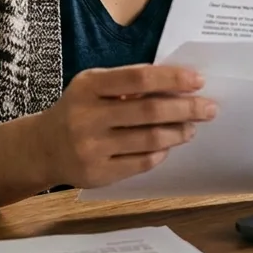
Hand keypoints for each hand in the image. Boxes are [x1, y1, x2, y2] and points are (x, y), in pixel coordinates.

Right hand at [37, 64, 216, 188]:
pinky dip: (161, 152)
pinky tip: (168, 145)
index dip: (172, 78)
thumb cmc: (79, 109)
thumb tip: (177, 84)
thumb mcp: (93, 86)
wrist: (43, 148)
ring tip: (192, 127)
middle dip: (186, 108)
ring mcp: (92, 148)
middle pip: (149, 111)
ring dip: (178, 132)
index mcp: (89, 86)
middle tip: (209, 108)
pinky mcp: (98, 173)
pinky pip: (141, 163)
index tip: (198, 80)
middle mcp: (88, 117)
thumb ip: (127, 84)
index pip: (138, 78)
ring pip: (149, 140)